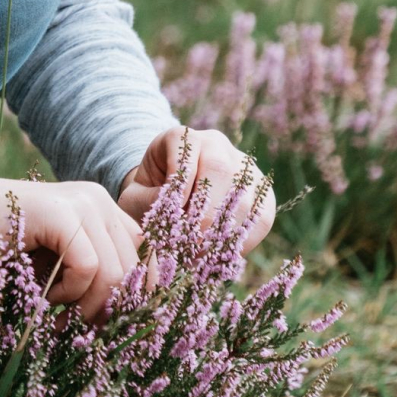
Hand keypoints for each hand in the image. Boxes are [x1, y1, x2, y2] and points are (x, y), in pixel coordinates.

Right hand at [0, 160, 141, 321]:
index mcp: (100, 208)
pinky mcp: (61, 215)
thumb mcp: (50, 260)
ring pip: (114, 272)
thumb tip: (120, 316)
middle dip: (114, 308)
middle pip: (134, 266)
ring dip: (87, 305)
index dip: (138, 293)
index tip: (117, 326)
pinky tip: (44, 296)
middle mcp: (98, 200)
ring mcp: (82, 203)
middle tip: (85, 332)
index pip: (144, 253)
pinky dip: (68, 293)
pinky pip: (88, 268)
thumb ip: (85, 273)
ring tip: (59, 318)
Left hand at [117, 127, 275, 253]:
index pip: (187, 154)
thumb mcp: (134, 196)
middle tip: (187, 245)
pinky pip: (260, 219)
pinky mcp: (261, 194)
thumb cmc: (146, 195)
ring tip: (198, 257)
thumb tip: (172, 217)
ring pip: (244, 197)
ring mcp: (244, 168)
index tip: (171, 215)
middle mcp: (218, 145)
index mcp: (183, 138)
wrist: (164, 197)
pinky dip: (239, 242)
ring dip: (221, 232)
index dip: (181, 186)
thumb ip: (148, 202)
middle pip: (221, 171)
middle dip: (204, 213)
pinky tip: (217, 258)